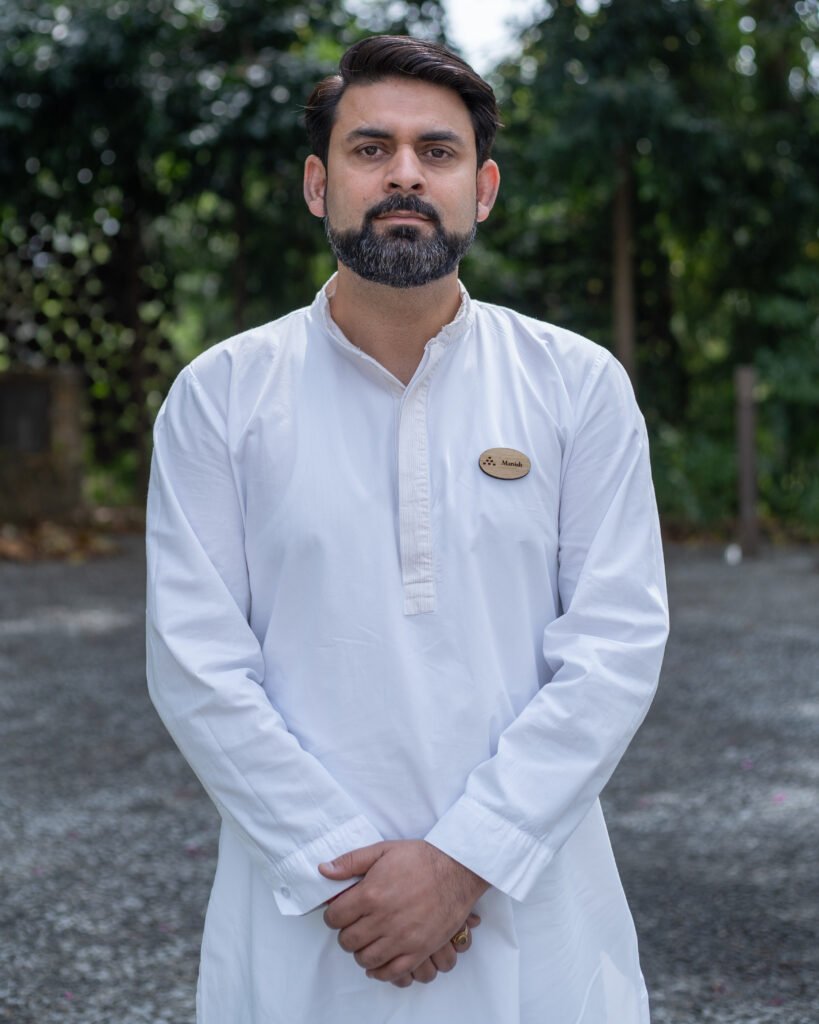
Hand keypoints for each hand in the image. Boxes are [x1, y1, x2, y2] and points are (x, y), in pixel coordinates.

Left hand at [319, 840, 488, 983]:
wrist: (457, 869)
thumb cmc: (420, 858)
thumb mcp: (383, 850)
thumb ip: (351, 861)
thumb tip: (323, 870)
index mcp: (371, 894)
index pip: (334, 918)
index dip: (333, 915)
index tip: (340, 912)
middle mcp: (383, 919)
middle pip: (348, 941)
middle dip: (345, 933)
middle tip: (353, 925)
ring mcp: (401, 937)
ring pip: (365, 958)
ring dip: (361, 951)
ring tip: (367, 940)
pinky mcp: (418, 950)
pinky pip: (391, 972)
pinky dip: (380, 971)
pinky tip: (379, 960)